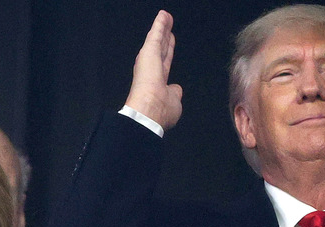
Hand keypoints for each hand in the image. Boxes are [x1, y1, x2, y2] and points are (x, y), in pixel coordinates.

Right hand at [124, 10, 182, 130]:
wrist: (148, 112)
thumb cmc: (158, 112)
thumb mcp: (173, 104)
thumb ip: (174, 94)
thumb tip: (176, 90)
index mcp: (157, 84)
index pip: (164, 65)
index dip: (168, 55)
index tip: (170, 46)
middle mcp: (153, 71)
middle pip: (161, 49)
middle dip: (165, 38)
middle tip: (167, 26)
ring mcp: (150, 60)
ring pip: (158, 40)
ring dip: (162, 28)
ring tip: (166, 17)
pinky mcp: (149, 52)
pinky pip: (156, 35)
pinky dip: (160, 25)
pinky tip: (164, 16)